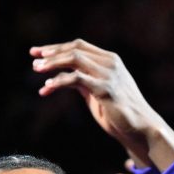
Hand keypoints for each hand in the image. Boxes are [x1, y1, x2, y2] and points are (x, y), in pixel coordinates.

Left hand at [30, 39, 173, 168]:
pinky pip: (76, 79)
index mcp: (109, 60)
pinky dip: (59, 81)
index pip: (79, 46)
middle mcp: (110, 63)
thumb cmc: (118, 113)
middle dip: (52, 53)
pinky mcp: (105, 88)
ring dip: (53, 63)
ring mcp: (108, 74)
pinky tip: (47, 87)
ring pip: (74, 59)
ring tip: (37, 70)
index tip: (38, 52)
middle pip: (74, 49)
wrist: (139, 128)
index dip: (57, 48)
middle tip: (34, 60)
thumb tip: (64, 76)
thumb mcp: (97, 92)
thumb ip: (83, 81)